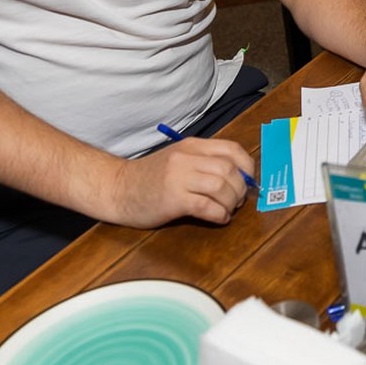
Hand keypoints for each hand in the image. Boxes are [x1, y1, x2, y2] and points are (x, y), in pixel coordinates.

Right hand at [104, 136, 256, 227]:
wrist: (116, 189)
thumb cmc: (149, 178)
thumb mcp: (178, 159)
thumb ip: (204, 162)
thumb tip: (238, 177)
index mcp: (192, 146)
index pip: (232, 149)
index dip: (247, 166)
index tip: (249, 180)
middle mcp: (187, 158)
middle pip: (229, 170)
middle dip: (241, 188)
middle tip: (238, 201)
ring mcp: (179, 177)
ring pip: (221, 187)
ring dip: (231, 202)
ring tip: (228, 210)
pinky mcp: (173, 199)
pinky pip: (207, 206)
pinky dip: (219, 214)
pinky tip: (219, 218)